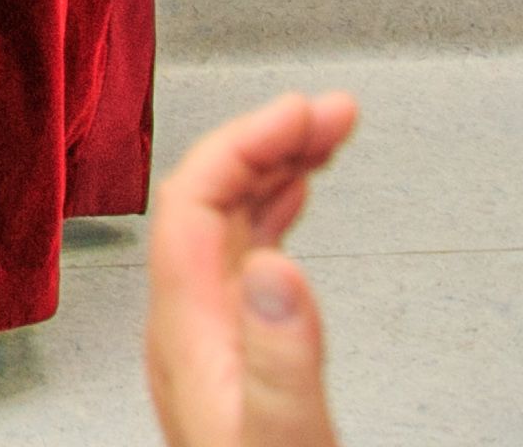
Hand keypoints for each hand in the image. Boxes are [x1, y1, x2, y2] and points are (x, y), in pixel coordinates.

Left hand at [143, 89, 359, 446]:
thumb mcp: (287, 441)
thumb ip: (282, 361)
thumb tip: (276, 266)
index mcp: (189, 331)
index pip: (194, 200)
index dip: (247, 142)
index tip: (305, 110)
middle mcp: (189, 325)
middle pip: (210, 200)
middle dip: (269, 140)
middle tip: (333, 109)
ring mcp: (210, 337)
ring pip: (231, 224)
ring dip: (276, 168)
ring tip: (327, 132)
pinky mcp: (237, 352)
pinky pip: (247, 256)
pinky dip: (279, 213)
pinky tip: (299, 201)